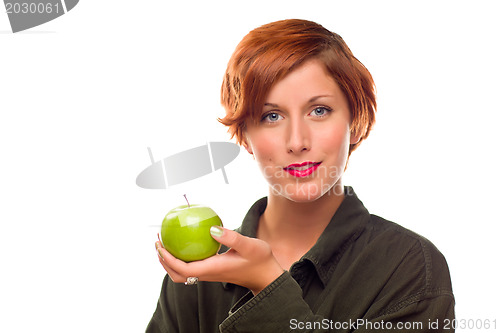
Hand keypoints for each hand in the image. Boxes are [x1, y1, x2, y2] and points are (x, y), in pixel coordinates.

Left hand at [155, 227, 283, 294]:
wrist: (267, 276)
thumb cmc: (260, 260)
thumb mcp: (250, 245)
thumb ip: (231, 237)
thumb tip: (211, 228)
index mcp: (213, 269)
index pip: (183, 269)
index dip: (168, 259)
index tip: (161, 245)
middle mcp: (208, 273)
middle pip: (177, 274)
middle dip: (164, 260)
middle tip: (158, 241)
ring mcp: (210, 273)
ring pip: (182, 273)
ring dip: (170, 260)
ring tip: (166, 242)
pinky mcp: (213, 270)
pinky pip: (191, 266)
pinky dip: (182, 257)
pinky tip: (186, 241)